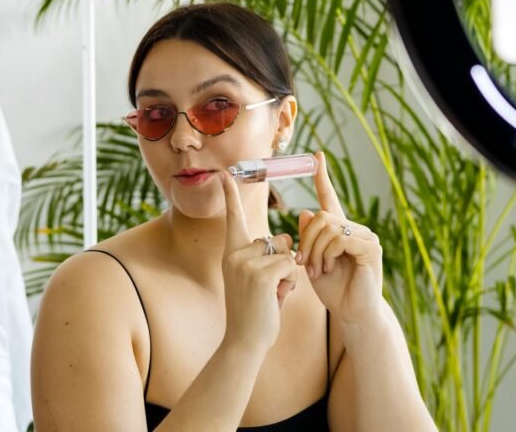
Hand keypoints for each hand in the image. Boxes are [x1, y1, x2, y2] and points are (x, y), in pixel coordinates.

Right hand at [219, 171, 297, 353]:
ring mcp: (246, 264)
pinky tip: (276, 298)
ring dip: (288, 274)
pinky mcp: (260, 275)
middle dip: (283, 262)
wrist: (244, 342)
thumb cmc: (254, 312)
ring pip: (286, 252)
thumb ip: (265, 257)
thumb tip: (286, 240)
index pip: (234, 219)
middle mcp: (235, 254)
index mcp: (231, 253)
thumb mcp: (254, 279)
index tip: (225, 174)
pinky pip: (290, 265)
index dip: (231, 196)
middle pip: (277, 239)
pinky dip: (290, 282)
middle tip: (269, 289)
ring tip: (272, 294)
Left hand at [296, 151, 383, 325]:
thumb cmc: (334, 292)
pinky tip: (328, 268)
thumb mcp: (313, 263)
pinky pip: (340, 239)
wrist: (352, 315)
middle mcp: (355, 230)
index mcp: (340, 231)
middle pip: (322, 216)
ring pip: (329, 227)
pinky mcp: (371, 249)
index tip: (317, 156)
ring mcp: (366, 238)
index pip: (330, 199)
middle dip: (306, 240)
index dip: (322, 178)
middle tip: (303, 263)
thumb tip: (305, 212)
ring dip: (315, 250)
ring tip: (315, 270)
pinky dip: (328, 253)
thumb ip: (308, 239)